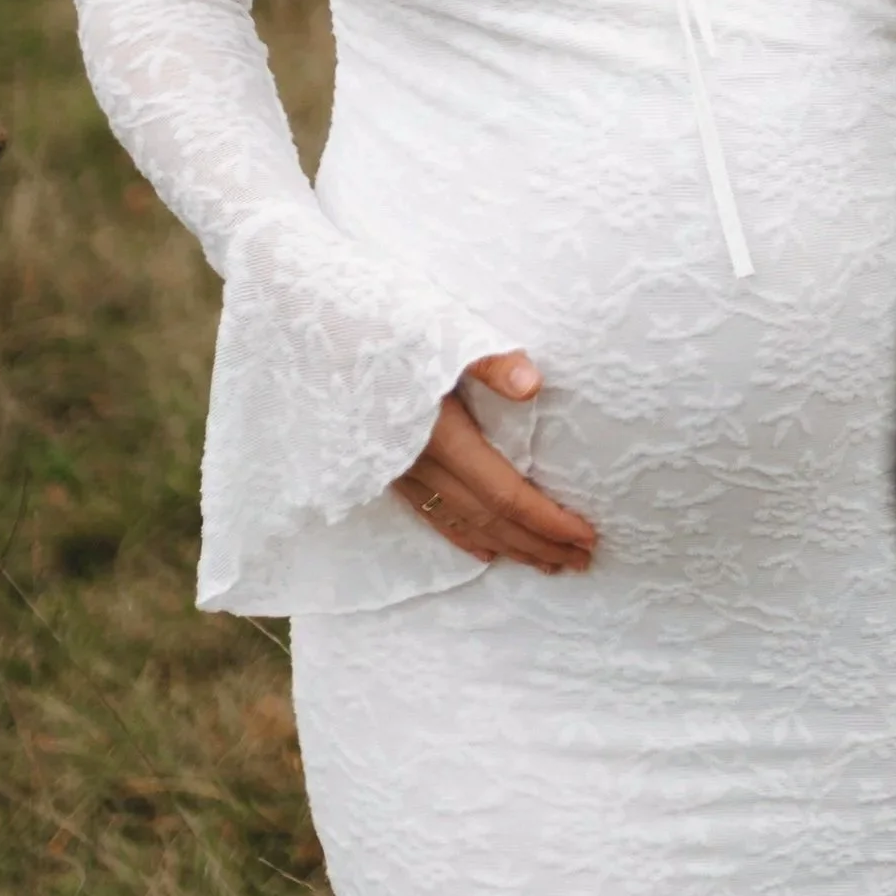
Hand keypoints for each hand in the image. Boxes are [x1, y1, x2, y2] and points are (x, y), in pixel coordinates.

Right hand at [391, 351, 597, 572]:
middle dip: (537, 543)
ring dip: (508, 546)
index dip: (546, 519)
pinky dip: (461, 535)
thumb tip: (532, 383)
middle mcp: (419, 464)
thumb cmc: (380, 330)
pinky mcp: (381, 468)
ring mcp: (397, 472)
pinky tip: (484, 550)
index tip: (585, 536)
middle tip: (580, 562)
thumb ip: (487, 361)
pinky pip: (429, 514)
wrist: (311, 337)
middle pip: (489, 517)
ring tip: (546, 564)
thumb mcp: (438, 335)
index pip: (505, 493)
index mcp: (440, 435)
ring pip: (461, 522)